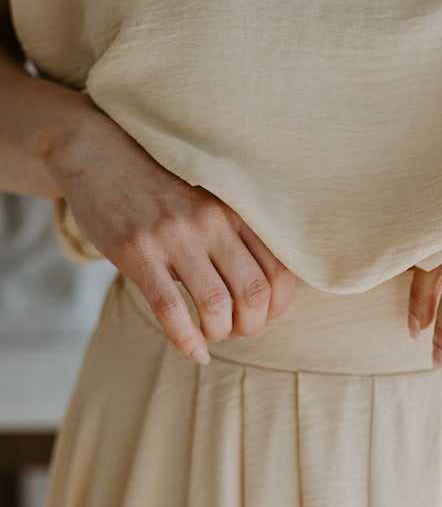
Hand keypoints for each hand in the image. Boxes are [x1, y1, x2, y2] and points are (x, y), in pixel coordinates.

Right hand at [42, 102, 295, 362]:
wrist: (97, 155)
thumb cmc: (159, 191)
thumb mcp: (208, 203)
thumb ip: (236, 237)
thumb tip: (266, 297)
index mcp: (234, 210)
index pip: (279, 269)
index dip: (278, 306)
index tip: (264, 316)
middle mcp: (211, 221)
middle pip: (254, 292)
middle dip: (252, 325)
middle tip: (238, 330)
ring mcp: (174, 237)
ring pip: (216, 305)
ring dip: (220, 333)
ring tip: (212, 335)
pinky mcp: (138, 253)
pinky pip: (170, 309)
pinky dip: (186, 340)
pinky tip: (193, 351)